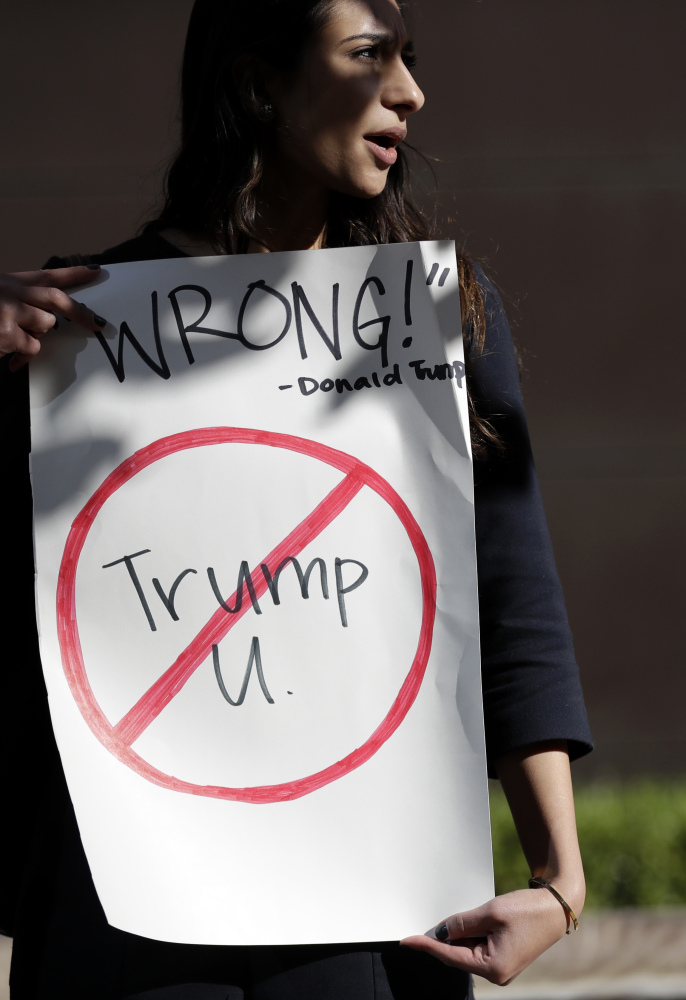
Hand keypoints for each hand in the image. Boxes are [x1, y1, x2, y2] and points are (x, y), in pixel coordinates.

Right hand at [0, 265, 105, 370]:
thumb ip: (21, 303)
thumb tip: (47, 322)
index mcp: (10, 281)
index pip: (48, 274)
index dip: (74, 273)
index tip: (96, 270)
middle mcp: (11, 291)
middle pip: (57, 298)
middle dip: (81, 312)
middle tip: (99, 324)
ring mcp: (9, 311)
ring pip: (45, 325)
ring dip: (34, 334)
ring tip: (10, 335)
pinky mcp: (7, 332)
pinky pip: (31, 346)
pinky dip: (22, 354)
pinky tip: (4, 349)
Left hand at [400, 886, 572, 985]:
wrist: (556, 907)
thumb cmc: (529, 910)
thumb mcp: (491, 912)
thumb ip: (462, 923)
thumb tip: (441, 932)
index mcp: (494, 968)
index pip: (450, 957)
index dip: (427, 946)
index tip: (407, 940)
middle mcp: (497, 974)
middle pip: (458, 955)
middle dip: (443, 939)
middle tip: (423, 926)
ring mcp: (501, 968)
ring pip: (467, 951)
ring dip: (458, 936)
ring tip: (453, 918)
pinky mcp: (504, 958)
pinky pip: (478, 948)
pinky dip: (469, 936)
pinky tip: (464, 923)